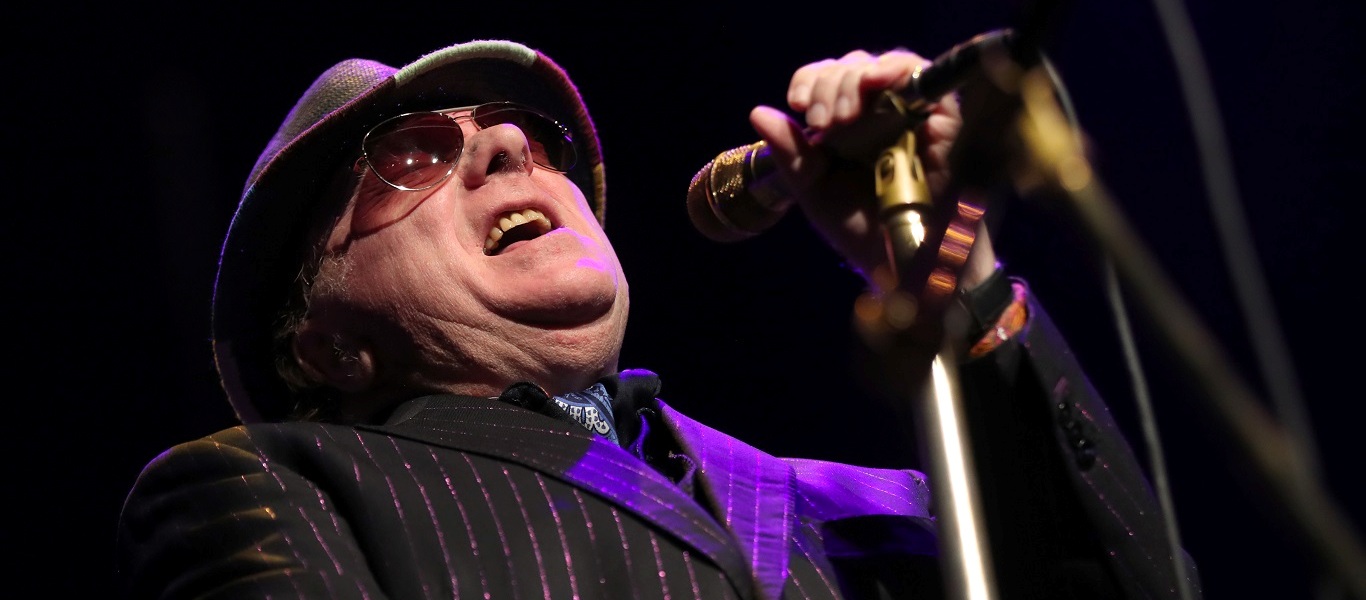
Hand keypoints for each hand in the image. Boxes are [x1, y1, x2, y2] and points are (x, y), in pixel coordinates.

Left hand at [750, 48, 995, 290]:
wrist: (900, 261)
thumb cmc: (860, 228)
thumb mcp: (814, 190)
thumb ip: (790, 153)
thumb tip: (758, 112)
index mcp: (847, 124)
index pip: (827, 78)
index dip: (811, 79)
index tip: (798, 102)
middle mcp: (879, 113)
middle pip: (855, 66)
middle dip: (831, 83)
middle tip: (824, 121)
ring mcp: (912, 113)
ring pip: (886, 66)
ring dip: (859, 78)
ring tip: (844, 114)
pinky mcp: (943, 119)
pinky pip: (925, 78)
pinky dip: (897, 72)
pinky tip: (876, 84)